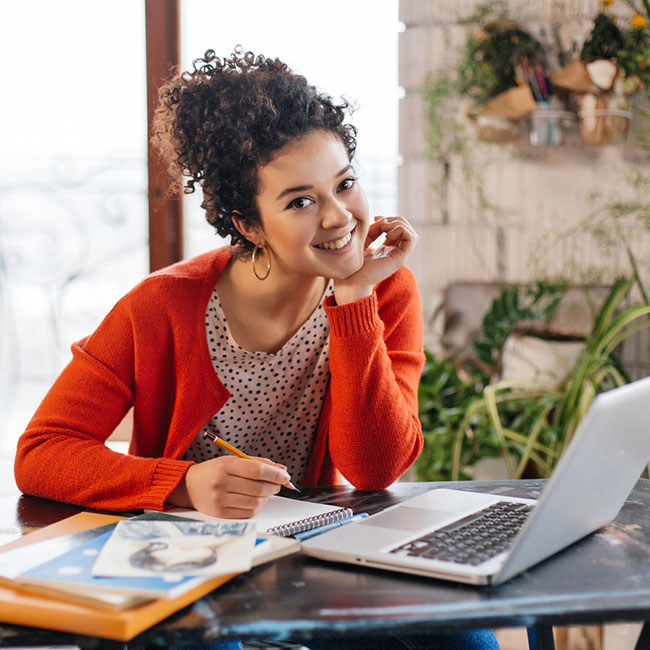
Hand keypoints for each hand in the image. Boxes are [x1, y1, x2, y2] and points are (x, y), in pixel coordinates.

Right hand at [168, 456, 291, 517]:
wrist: (188, 486)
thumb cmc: (213, 471)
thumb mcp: (233, 460)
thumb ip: (258, 463)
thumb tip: (281, 469)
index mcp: (225, 466)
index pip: (257, 471)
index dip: (275, 474)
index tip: (285, 475)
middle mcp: (221, 483)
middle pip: (258, 488)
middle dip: (274, 486)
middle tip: (278, 482)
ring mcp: (220, 500)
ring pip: (256, 502)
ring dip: (267, 497)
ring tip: (266, 490)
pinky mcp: (221, 514)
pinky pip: (248, 513)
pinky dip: (257, 506)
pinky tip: (255, 499)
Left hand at [334, 216, 417, 303]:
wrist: (351, 281)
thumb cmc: (353, 264)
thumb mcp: (363, 240)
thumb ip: (374, 229)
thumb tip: (385, 219)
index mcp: (387, 249)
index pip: (398, 229)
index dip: (389, 219)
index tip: (375, 218)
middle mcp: (395, 252)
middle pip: (407, 230)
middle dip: (396, 220)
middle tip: (382, 222)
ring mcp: (398, 256)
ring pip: (412, 234)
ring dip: (399, 224)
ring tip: (385, 228)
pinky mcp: (399, 259)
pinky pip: (411, 239)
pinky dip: (401, 230)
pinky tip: (387, 234)